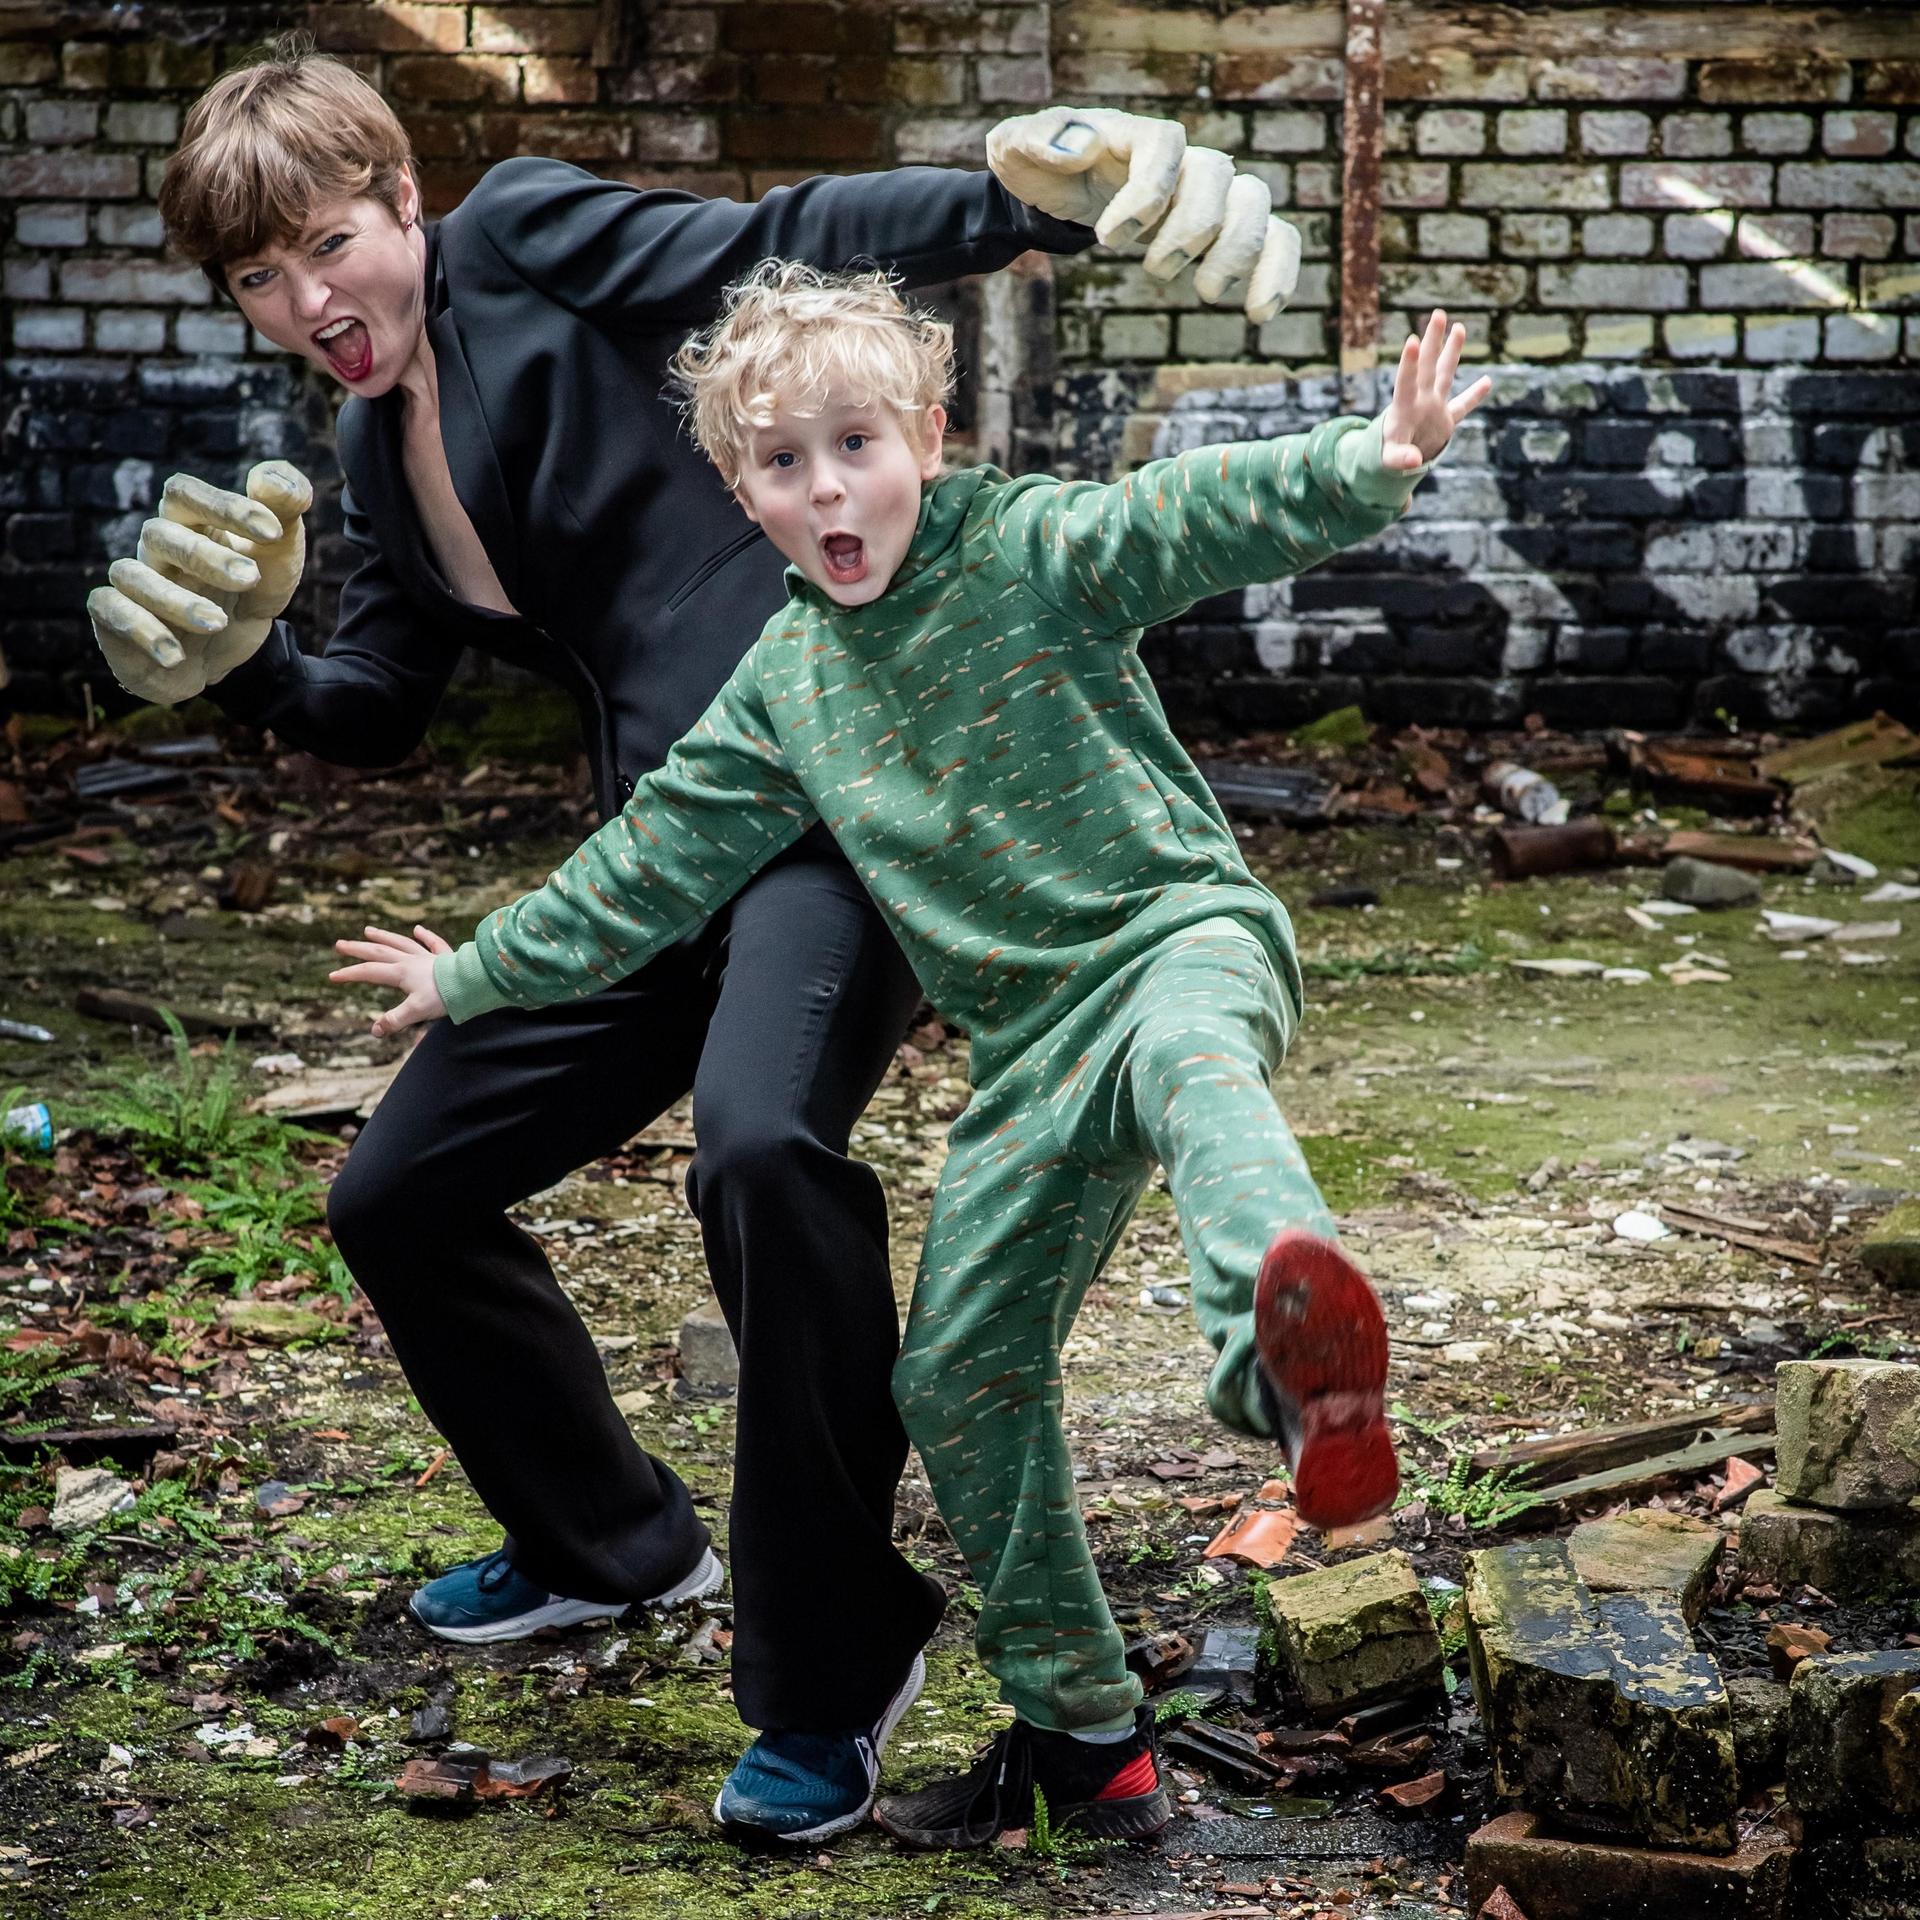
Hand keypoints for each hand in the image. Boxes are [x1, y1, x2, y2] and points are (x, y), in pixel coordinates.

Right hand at [86, 460, 311, 704]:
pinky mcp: (116, 619)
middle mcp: (156, 548)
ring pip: (134, 576)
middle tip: (251, 579)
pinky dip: (142, 631)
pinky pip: (112, 612)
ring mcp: (134, 582)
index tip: (273, 531)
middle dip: (207, 556)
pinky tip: (174, 655)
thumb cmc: (246, 597)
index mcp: (190, 524)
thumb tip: (279, 478)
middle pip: (161, 533)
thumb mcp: (277, 559)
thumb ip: (284, 516)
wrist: (228, 658)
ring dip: (177, 600)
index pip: (187, 494)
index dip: (226, 506)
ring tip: (219, 622)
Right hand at [330, 925, 450, 1038]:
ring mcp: (428, 957)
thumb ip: (394, 1020)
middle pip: (379, 952)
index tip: (332, 976)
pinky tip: (418, 929)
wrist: (473, 983)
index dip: (349, 974)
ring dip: (384, 936)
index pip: (369, 972)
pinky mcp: (445, 957)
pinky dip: (425, 936)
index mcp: (401, 973)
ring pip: (401, 943)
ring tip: (369, 930)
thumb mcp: (416, 1012)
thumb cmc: (445, 997)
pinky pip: (433, 943)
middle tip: (340, 944)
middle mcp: (411, 961)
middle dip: (358, 949)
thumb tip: (375, 1031)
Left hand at [987, 107, 1301, 320]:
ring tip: (1206, 293)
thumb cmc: (1042, 166)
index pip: (1165, 147)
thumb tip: (1079, 149)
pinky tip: (1262, 313)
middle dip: (1190, 230)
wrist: (1060, 188)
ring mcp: (1209, 193)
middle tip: (1154, 270)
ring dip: (1239, 252)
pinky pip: (1274, 237)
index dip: (1146, 194)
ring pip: (1255, 205)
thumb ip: (1037, 140)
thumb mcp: (1017, 148)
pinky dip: (1278, 270)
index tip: (1108, 239)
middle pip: (1218, 177)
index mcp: (1137, 135)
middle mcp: (1183, 159)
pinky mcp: (1222, 228)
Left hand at [1379, 310, 1491, 470]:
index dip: (1410, 363)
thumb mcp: (1390, 460)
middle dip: (1433, 342)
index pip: (1406, 382)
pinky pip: (1462, 406)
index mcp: (1404, 408)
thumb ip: (1400, 459)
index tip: (1413, 341)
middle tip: (1438, 314)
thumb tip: (1413, 461)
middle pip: (1428, 367)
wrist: (1394, 458)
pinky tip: (1487, 382)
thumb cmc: (1387, 456)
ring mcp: (1434, 406)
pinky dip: (1474, 396)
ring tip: (1459, 327)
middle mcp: (1420, 400)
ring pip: (1445, 374)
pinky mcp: (1445, 419)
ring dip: (1452, 352)